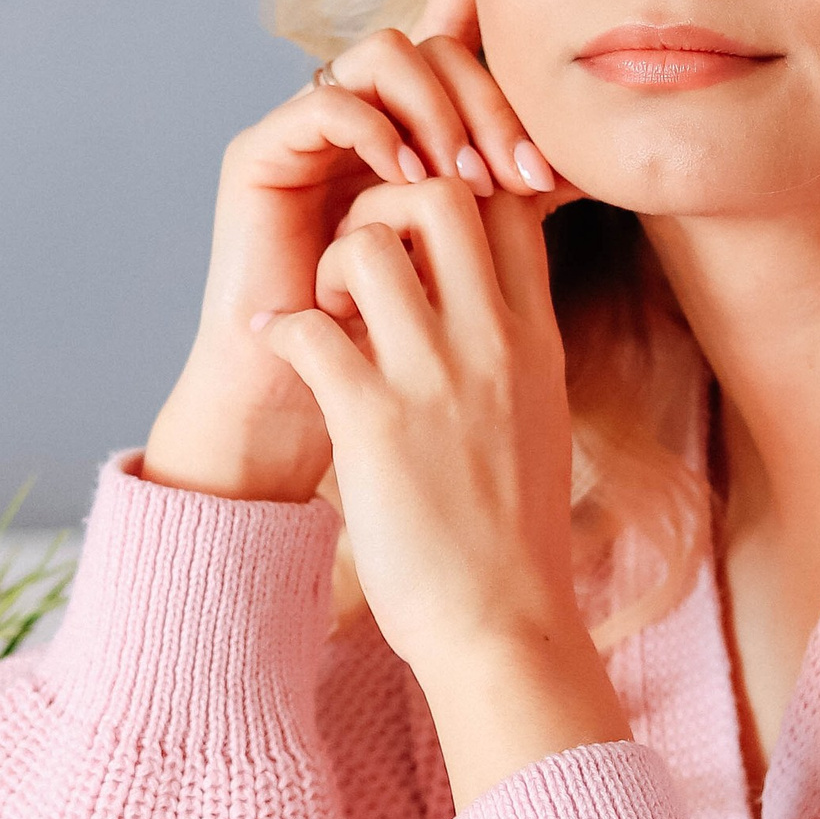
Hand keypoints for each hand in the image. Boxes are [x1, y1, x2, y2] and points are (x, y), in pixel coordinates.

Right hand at [142, 0, 555, 505]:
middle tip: (513, 174)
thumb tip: (588, 167)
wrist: (300, 412)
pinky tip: (406, 179)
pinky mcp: (261, 152)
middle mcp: (361, 124)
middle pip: (438, 50)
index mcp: (409, 139)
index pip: (473, 70)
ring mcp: (310, 133)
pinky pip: (326, 100)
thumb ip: (511, 209)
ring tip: (460, 179)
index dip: (516, 103)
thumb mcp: (469, 269)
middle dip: (487, 106)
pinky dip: (376, 128)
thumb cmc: (389, 356)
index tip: (550, 179)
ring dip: (436, 110)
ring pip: (386, 53)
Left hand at [253, 178, 629, 804]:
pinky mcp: (374, 422)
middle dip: (387, 203)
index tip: (413, 237)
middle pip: (442, 193)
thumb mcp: (540, 418)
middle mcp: (494, 344)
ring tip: (324, 310)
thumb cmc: (514, 537)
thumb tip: (492, 302)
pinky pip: (311, 326)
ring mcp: (435, 379)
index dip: (454, 190)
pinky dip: (282, 324)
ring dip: (330, 262)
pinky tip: (279, 345)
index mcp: (535, 340)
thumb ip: (516, 351)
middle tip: (361, 261)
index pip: (509, 204)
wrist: (507, 628)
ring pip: (369, 241)